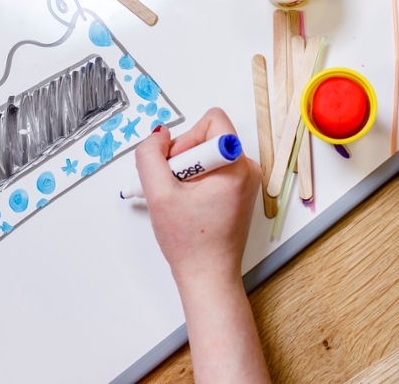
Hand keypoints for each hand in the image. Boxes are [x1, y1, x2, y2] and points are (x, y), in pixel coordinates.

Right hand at [134, 107, 261, 286]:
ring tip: (180, 199)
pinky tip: (187, 203)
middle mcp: (248, 168)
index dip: (187, 137)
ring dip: (187, 170)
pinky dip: (195, 180)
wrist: (208, 278)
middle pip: (208, 136)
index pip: (212, 120)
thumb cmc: (189, 242)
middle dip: (184, 156)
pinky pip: (213, 169)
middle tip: (174, 187)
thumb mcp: (158, 194)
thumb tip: (159, 134)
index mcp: (237, 165)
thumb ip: (150, 156)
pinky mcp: (239, 191)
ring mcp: (246, 180)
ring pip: (208, 153)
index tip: (178, 165)